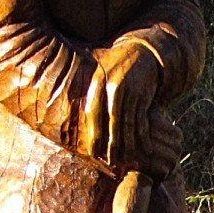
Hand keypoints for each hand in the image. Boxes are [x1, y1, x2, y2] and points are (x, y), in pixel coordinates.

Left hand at [82, 39, 165, 176]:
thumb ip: (89, 91)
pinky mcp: (144, 94)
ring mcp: (130, 90)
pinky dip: (144, 135)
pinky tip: (144, 147)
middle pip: (110, 121)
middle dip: (111, 143)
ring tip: (127, 159)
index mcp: (98, 81)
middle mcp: (113, 85)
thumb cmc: (116, 66)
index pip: (93, 112)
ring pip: (127, 122)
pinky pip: (143, 119)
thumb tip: (69, 111)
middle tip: (111, 161)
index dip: (93, 133)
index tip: (93, 152)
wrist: (142, 51)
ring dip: (128, 143)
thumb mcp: (99, 73)